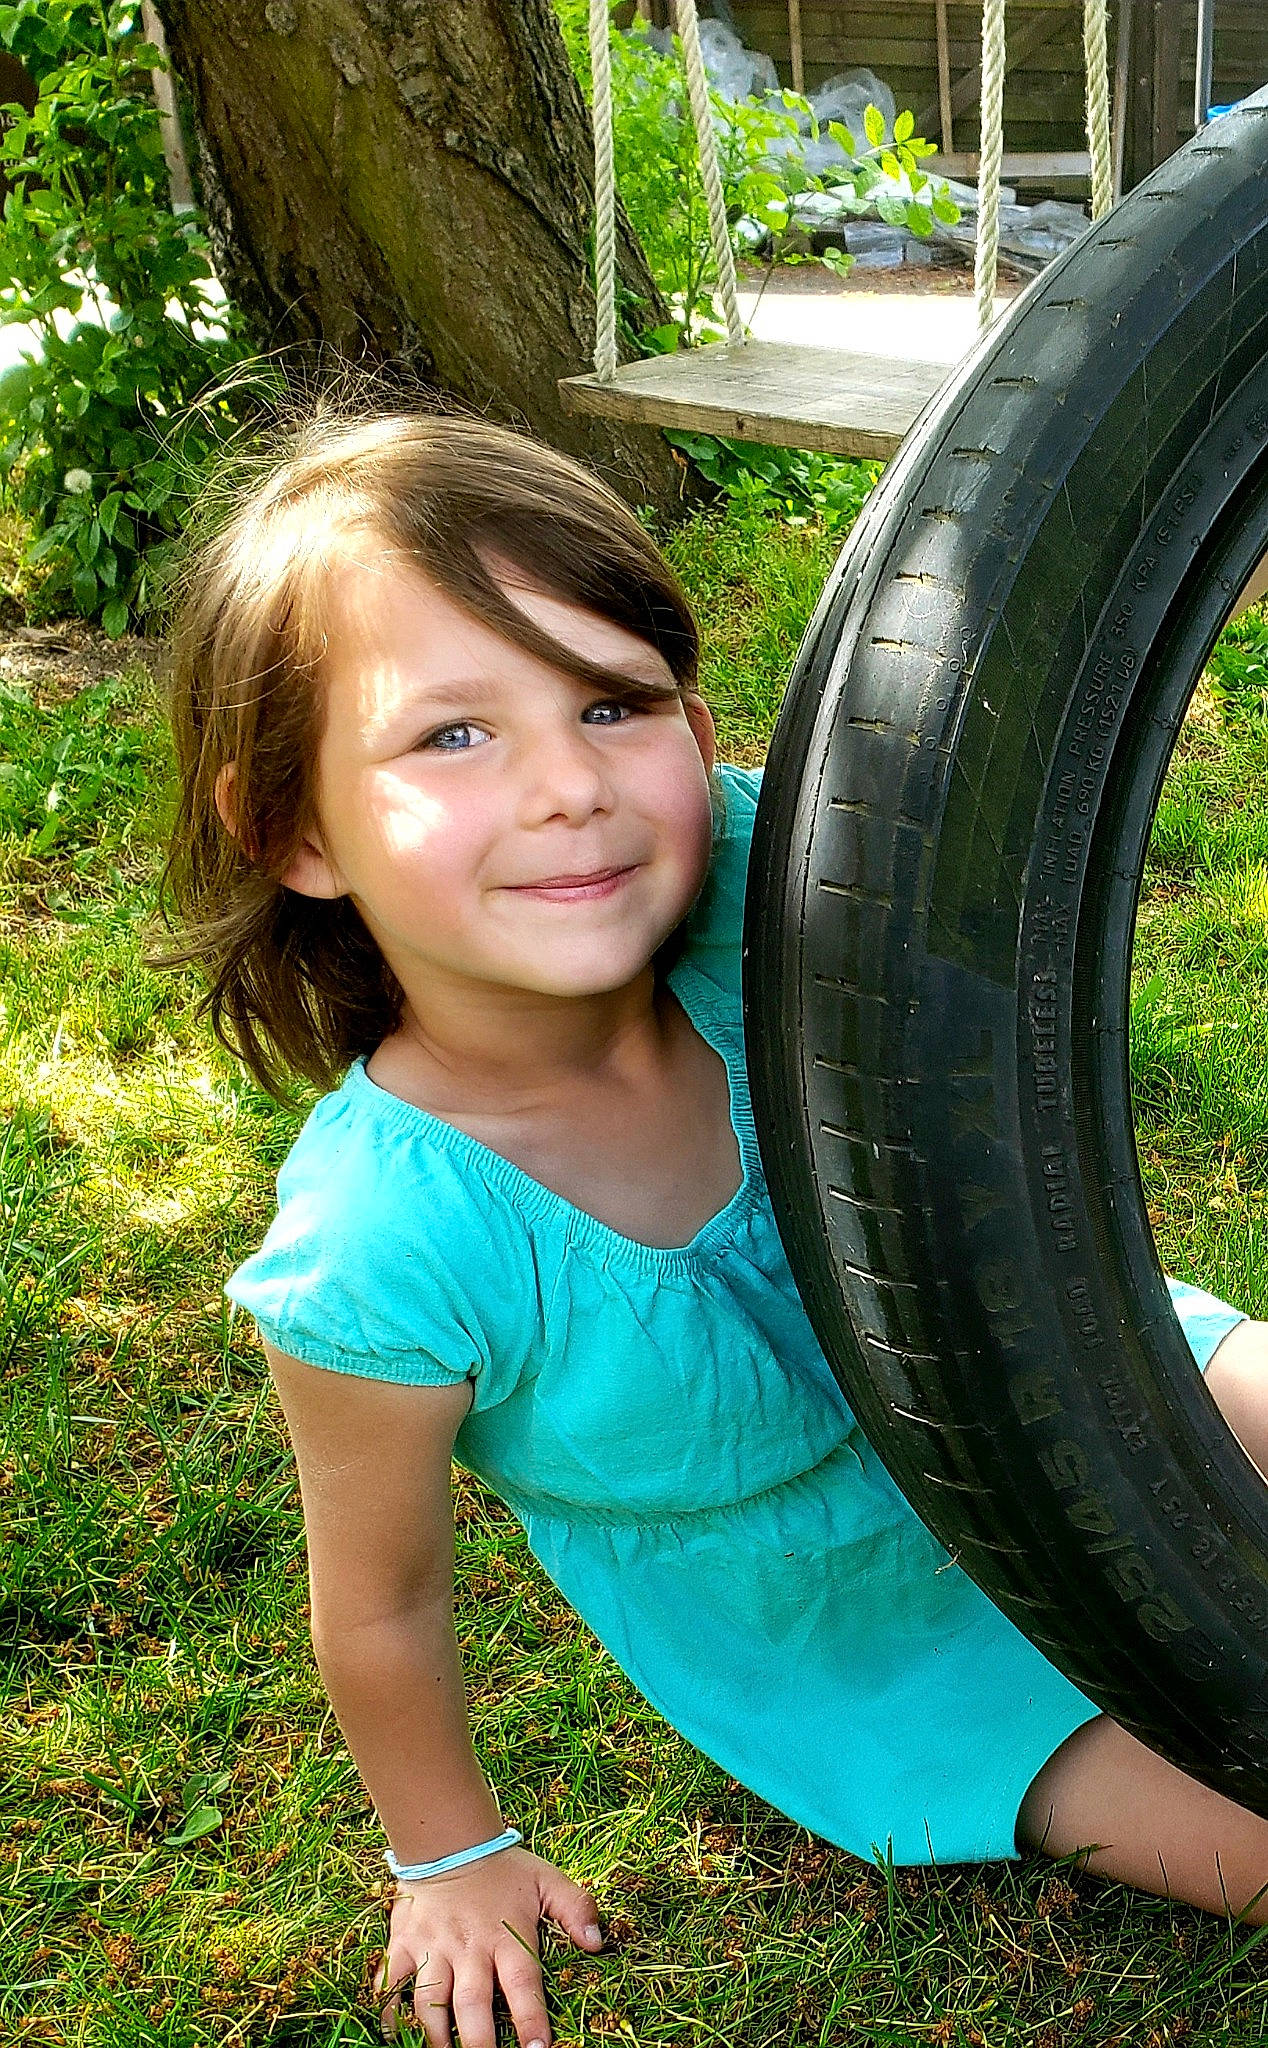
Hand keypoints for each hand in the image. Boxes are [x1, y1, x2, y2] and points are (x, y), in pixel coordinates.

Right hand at [373, 1844, 602, 2045]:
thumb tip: (597, 1943)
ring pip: (431, 2001)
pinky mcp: (405, 1943)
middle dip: (479, 2042)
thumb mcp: (547, 1881)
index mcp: (507, 1937)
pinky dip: (389, 2010)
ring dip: (436, 2035)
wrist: (450, 1840)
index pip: (523, 1985)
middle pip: (472, 2004)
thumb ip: (577, 1908)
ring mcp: (434, 1947)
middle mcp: (469, 1948)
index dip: (531, 2019)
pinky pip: (393, 1981)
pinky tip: (394, 2033)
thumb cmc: (503, 1869)